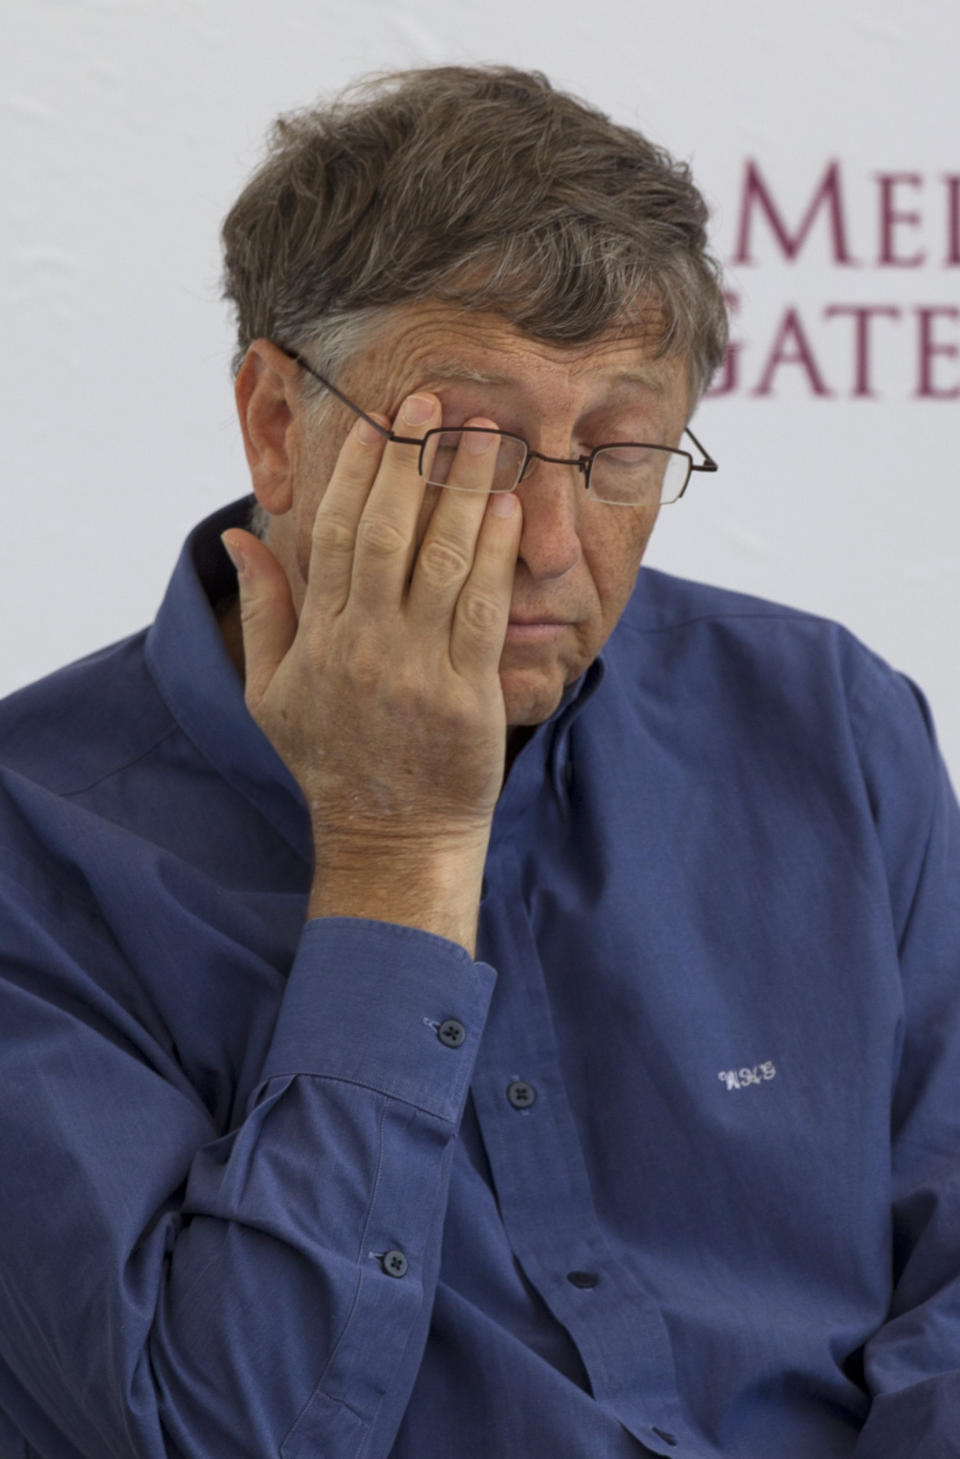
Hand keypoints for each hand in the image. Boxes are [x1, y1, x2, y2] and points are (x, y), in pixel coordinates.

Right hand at [222, 391, 522, 865]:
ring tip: (486, 435)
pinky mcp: (465, 693)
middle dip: (413, 459)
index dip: (360, 470)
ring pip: (441, 559)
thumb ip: (263, 609)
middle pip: (388, 531)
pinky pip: (481, 607)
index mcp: (318, 637)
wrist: (391, 838)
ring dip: (465, 489)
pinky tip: (509, 507)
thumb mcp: (271, 692)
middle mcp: (363, 645)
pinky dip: (494, 553)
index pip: (337, 533)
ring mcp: (415, 669)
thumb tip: (238, 537)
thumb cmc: (332, 761)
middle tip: (439, 403)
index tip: (382, 421)